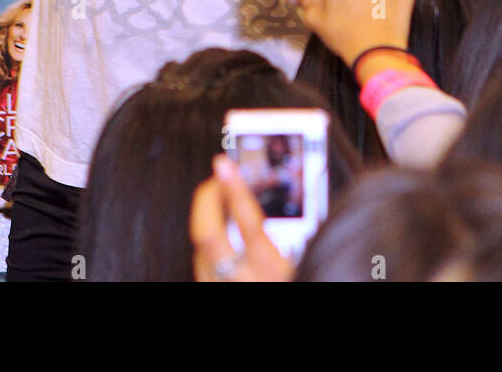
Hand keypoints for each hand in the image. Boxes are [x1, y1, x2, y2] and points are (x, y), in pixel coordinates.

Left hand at [190, 155, 293, 282]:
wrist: (268, 338)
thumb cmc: (292, 281)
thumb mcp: (302, 261)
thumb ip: (292, 233)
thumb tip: (278, 195)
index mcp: (269, 269)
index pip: (248, 223)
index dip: (235, 189)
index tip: (225, 164)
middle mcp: (240, 278)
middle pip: (207, 231)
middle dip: (208, 197)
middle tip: (218, 176)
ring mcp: (217, 284)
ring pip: (199, 243)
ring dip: (208, 215)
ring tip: (221, 197)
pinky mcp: (206, 286)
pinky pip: (201, 258)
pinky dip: (209, 238)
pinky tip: (221, 231)